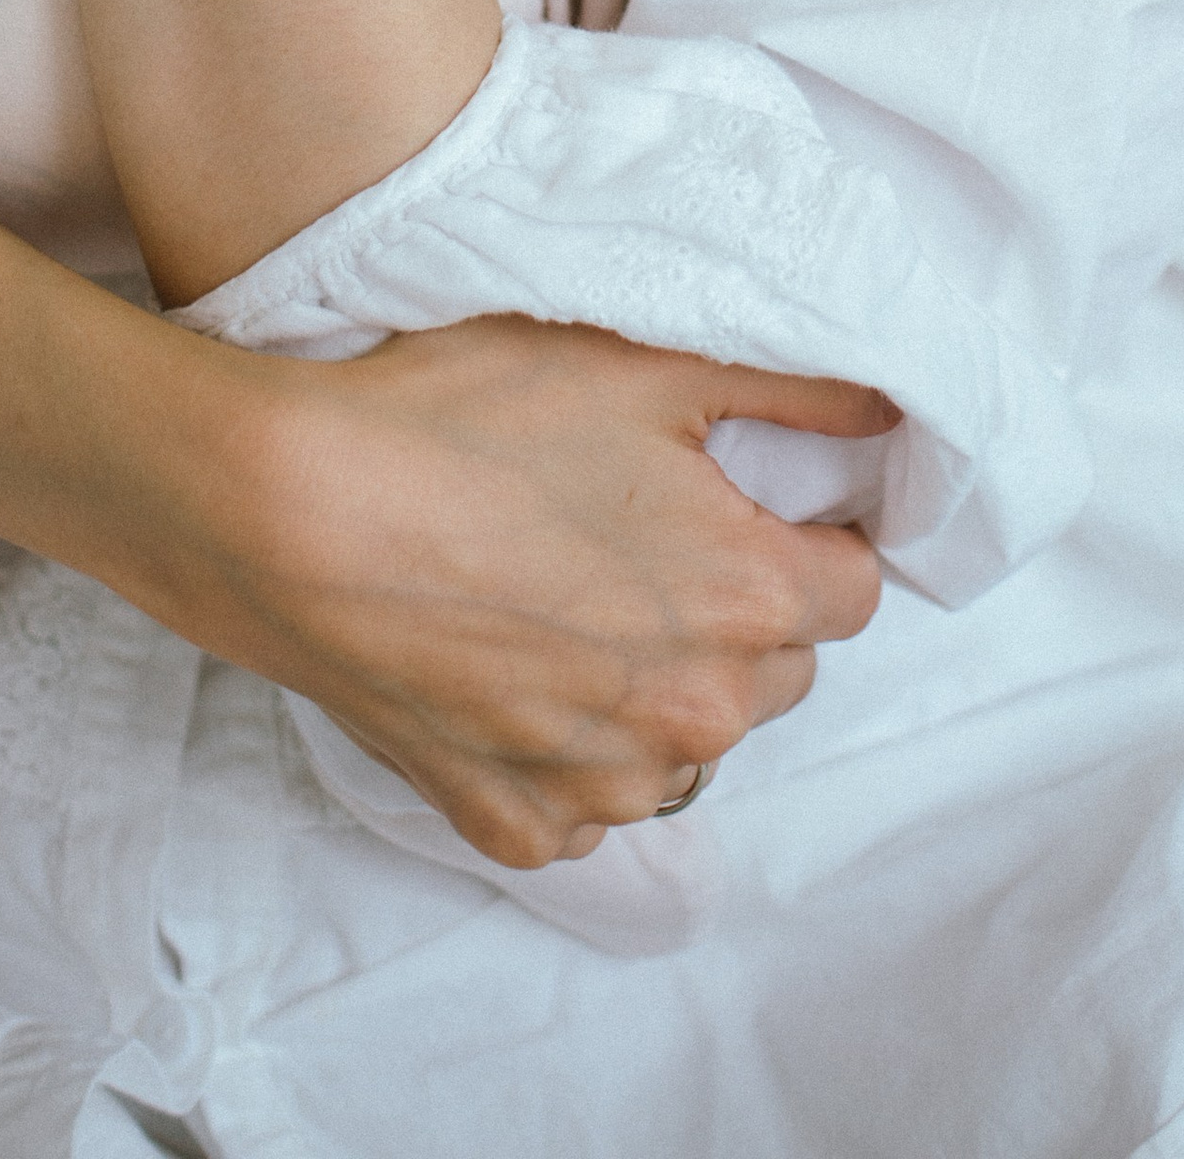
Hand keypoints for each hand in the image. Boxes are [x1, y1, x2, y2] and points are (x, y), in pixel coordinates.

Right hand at [0, 117, 894, 875]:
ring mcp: (599, 786)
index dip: (812, 526)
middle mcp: (693, 718)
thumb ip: (792, 385)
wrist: (290, 510)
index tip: (753, 493)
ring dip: (660, 687)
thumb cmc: (462, 416)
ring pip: (686, 743)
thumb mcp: (640, 361)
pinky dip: (569, 749)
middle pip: (778, 668)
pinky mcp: (512, 823)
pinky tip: (511, 664)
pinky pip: (586, 801)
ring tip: (569, 594)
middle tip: (644, 528)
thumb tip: (893, 408)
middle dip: (739, 604)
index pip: (856, 583)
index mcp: (745, 600)